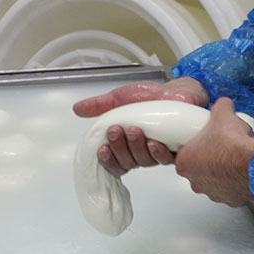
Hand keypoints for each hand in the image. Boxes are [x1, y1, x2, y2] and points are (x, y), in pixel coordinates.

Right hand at [72, 77, 209, 176]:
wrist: (176, 91)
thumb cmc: (150, 97)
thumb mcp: (120, 99)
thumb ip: (100, 105)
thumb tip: (77, 109)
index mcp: (127, 145)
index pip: (114, 162)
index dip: (107, 161)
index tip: (102, 149)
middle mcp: (142, 152)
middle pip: (127, 163)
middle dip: (119, 148)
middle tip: (116, 131)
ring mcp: (159, 152)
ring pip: (144, 161)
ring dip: (135, 147)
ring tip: (134, 130)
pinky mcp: (177, 150)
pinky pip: (165, 159)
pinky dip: (157, 152)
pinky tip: (153, 142)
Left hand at [175, 98, 253, 206]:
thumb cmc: (234, 145)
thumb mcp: (222, 114)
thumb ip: (219, 106)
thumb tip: (223, 104)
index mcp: (185, 163)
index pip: (182, 153)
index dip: (193, 145)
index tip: (202, 140)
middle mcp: (195, 181)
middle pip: (196, 167)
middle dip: (206, 157)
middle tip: (219, 146)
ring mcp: (212, 192)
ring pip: (212, 179)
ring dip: (220, 170)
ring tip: (231, 156)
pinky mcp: (229, 199)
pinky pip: (229, 189)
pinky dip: (233, 180)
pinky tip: (240, 169)